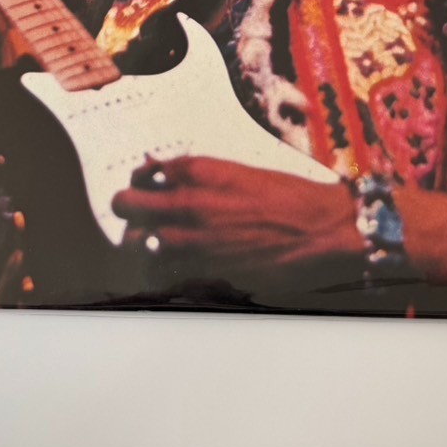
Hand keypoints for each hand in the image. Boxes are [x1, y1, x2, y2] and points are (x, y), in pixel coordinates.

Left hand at [111, 156, 361, 281]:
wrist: (320, 230)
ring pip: (136, 242)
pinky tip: (170, 268)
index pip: (144, 173)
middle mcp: (189, 204)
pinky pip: (159, 275)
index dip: (142, 182)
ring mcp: (192, 241)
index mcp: (199, 171)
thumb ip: (200, 174)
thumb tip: (166, 176)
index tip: (147, 187)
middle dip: (128, 208)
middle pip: (126, 204)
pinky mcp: (203, 272)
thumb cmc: (289, 198)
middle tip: (136, 214)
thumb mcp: (240, 171)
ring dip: (141, 241)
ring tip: (154, 243)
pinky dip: (159, 271)